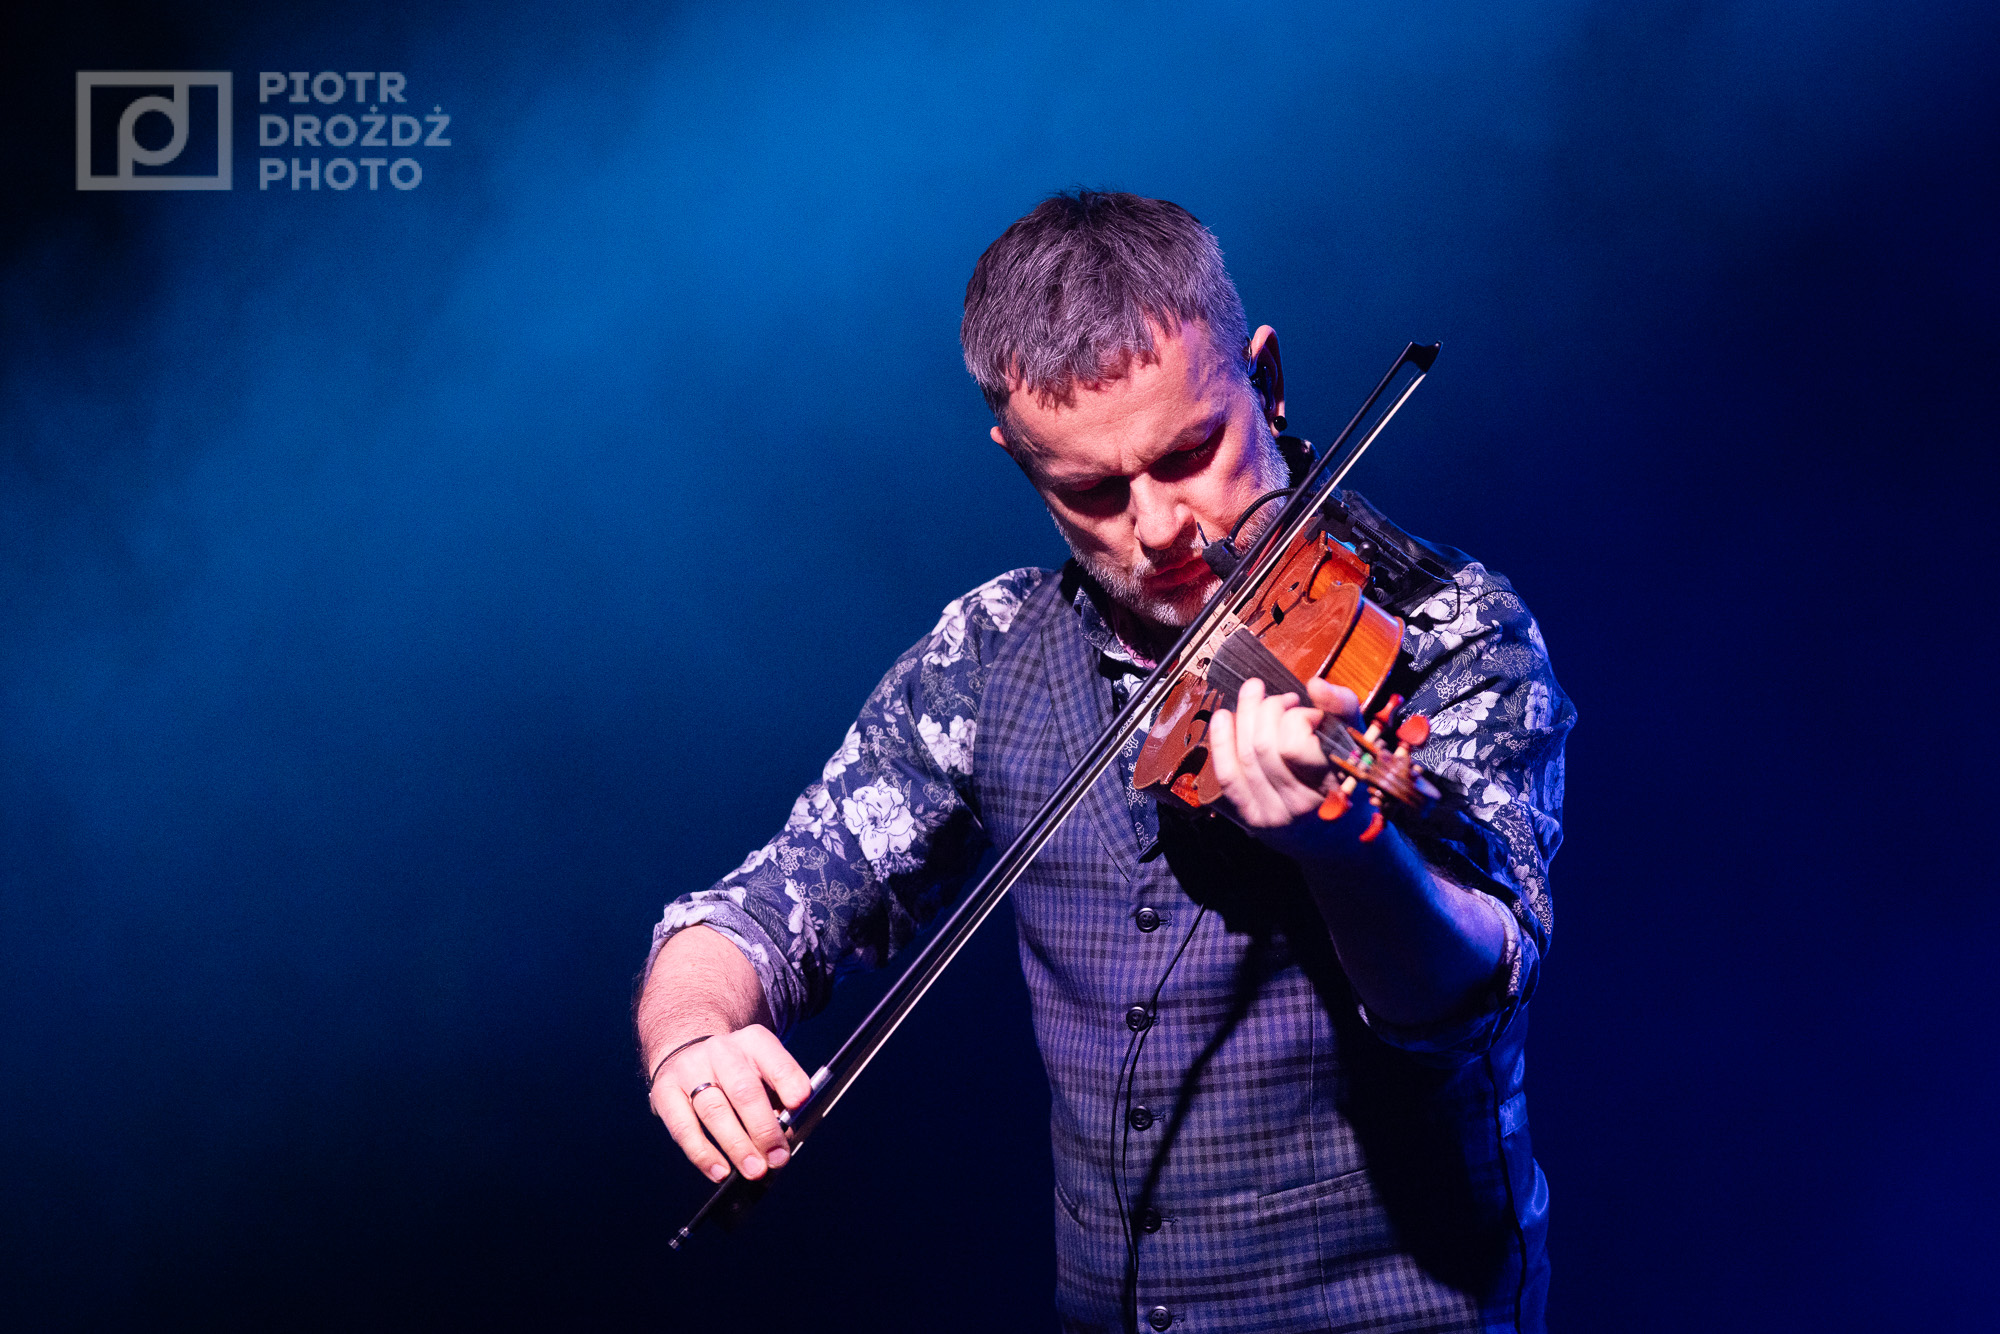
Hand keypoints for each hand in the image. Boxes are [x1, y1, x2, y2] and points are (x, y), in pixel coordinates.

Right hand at [648, 1024, 813, 1183]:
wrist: (687, 1054)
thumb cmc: (738, 1075)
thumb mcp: (762, 1074)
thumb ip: (777, 1101)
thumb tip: (782, 1141)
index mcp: (753, 1042)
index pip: (774, 1058)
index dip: (788, 1080)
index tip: (800, 1103)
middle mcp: (721, 1051)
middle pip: (743, 1090)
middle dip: (763, 1128)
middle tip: (778, 1158)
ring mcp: (690, 1069)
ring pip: (714, 1111)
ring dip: (737, 1146)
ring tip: (754, 1171)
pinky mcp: (665, 1091)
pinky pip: (683, 1127)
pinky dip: (702, 1154)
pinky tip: (720, 1172)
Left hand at [1208, 676, 1368, 860]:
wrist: (1342, 841)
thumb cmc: (1353, 783)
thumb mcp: (1359, 744)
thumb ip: (1343, 709)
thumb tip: (1315, 684)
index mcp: (1332, 787)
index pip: (1294, 746)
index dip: (1297, 718)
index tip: (1311, 713)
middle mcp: (1299, 806)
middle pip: (1263, 746)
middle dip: (1267, 709)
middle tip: (1283, 699)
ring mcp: (1272, 815)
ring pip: (1244, 757)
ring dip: (1245, 716)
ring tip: (1257, 697)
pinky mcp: (1252, 818)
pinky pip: (1228, 776)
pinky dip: (1221, 742)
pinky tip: (1224, 716)